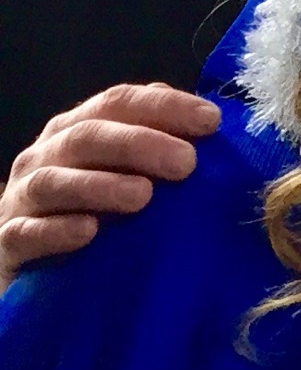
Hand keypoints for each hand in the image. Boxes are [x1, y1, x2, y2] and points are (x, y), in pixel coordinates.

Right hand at [0, 83, 217, 283]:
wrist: (29, 267)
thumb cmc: (89, 211)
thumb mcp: (123, 173)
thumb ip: (157, 145)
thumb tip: (212, 124)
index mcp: (76, 129)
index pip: (118, 102)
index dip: (164, 106)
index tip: (211, 121)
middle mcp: (45, 156)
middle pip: (88, 136)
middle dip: (139, 144)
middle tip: (186, 163)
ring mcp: (22, 199)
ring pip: (54, 182)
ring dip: (100, 185)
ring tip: (143, 196)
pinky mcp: (7, 243)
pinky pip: (26, 233)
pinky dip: (57, 230)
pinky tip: (89, 233)